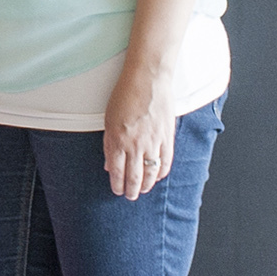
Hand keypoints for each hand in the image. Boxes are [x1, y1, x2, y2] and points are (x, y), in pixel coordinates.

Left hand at [103, 63, 177, 199]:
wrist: (148, 79)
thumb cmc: (126, 94)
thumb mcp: (109, 119)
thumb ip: (109, 144)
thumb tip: (109, 165)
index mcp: (118, 140)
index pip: (117, 171)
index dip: (117, 184)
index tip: (117, 190)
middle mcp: (136, 144)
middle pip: (133, 176)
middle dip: (131, 190)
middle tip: (129, 196)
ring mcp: (153, 142)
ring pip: (150, 173)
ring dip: (146, 185)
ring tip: (142, 190)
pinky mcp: (167, 137)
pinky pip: (166, 162)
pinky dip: (161, 173)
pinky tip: (158, 177)